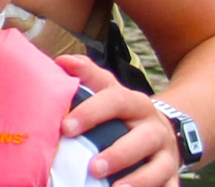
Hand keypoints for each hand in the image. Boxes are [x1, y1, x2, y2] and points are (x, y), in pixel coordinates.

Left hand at [57, 54, 179, 186]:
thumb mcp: (108, 90)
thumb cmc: (122, 110)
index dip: (91, 113)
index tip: (66, 127)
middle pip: (143, 139)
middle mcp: (154, 127)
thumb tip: (63, 61)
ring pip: (159, 167)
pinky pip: (169, 186)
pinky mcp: (171, 174)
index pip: (115, 102)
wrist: (159, 128)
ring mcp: (166, 153)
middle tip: (93, 167)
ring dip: (139, 179)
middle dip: (118, 154)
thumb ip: (87, 76)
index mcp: (135, 103)